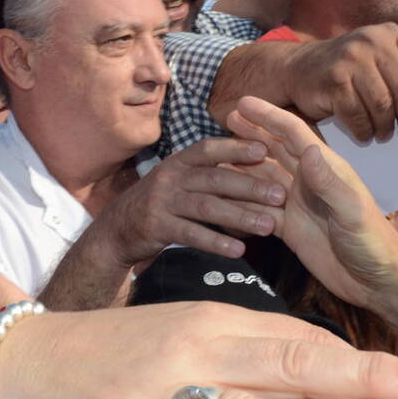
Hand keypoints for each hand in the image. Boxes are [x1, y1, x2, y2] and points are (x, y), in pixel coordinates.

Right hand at [0, 304, 397, 398]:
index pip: (300, 340)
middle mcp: (192, 354)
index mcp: (213, 327)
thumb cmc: (114, 357)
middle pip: (286, 364)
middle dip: (359, 378)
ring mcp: (153, 398)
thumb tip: (325, 372)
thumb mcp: (182, 339)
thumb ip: (246, 354)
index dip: (361, 361)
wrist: (18, 366)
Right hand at [87, 137, 282, 266]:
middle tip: (280, 195)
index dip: (236, 148)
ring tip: (268, 226)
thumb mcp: (181, 181)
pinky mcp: (157, 227)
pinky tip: (238, 250)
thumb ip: (211, 174)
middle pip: (214, 179)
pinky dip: (216, 242)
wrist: (117, 229)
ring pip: (207, 207)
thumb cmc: (162, 203)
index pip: (209, 149)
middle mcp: (170, 177)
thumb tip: (257, 168)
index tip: (265, 150)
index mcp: (180, 162)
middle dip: (250, 186)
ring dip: (240, 216)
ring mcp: (162, 201)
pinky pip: (191, 234)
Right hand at [227, 96, 397, 308]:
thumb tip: (309, 148)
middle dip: (252, 131)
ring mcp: (298, 204)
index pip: (294, 135)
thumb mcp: (351, 211)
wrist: (374, 282)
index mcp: (327, 170)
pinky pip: (260, 208)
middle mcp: (310, 182)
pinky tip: (225, 192)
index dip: (269, 117)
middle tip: (226, 115)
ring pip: (264, 177)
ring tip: (219, 150)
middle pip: (276, 150)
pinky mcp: (290, 228)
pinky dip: (243, 198)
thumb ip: (328, 182)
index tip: (245, 102)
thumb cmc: (372, 243)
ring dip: (243, 163)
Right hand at [279, 22, 397, 142]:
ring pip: (382, 103)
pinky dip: (364, 130)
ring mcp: (351, 59)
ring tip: (385, 135)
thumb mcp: (379, 58)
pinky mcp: (333, 80)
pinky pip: (358, 114)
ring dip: (386, 127)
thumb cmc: (350, 70)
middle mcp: (372, 41)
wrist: (299, 69)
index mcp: (390, 34)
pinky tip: (365, 135)